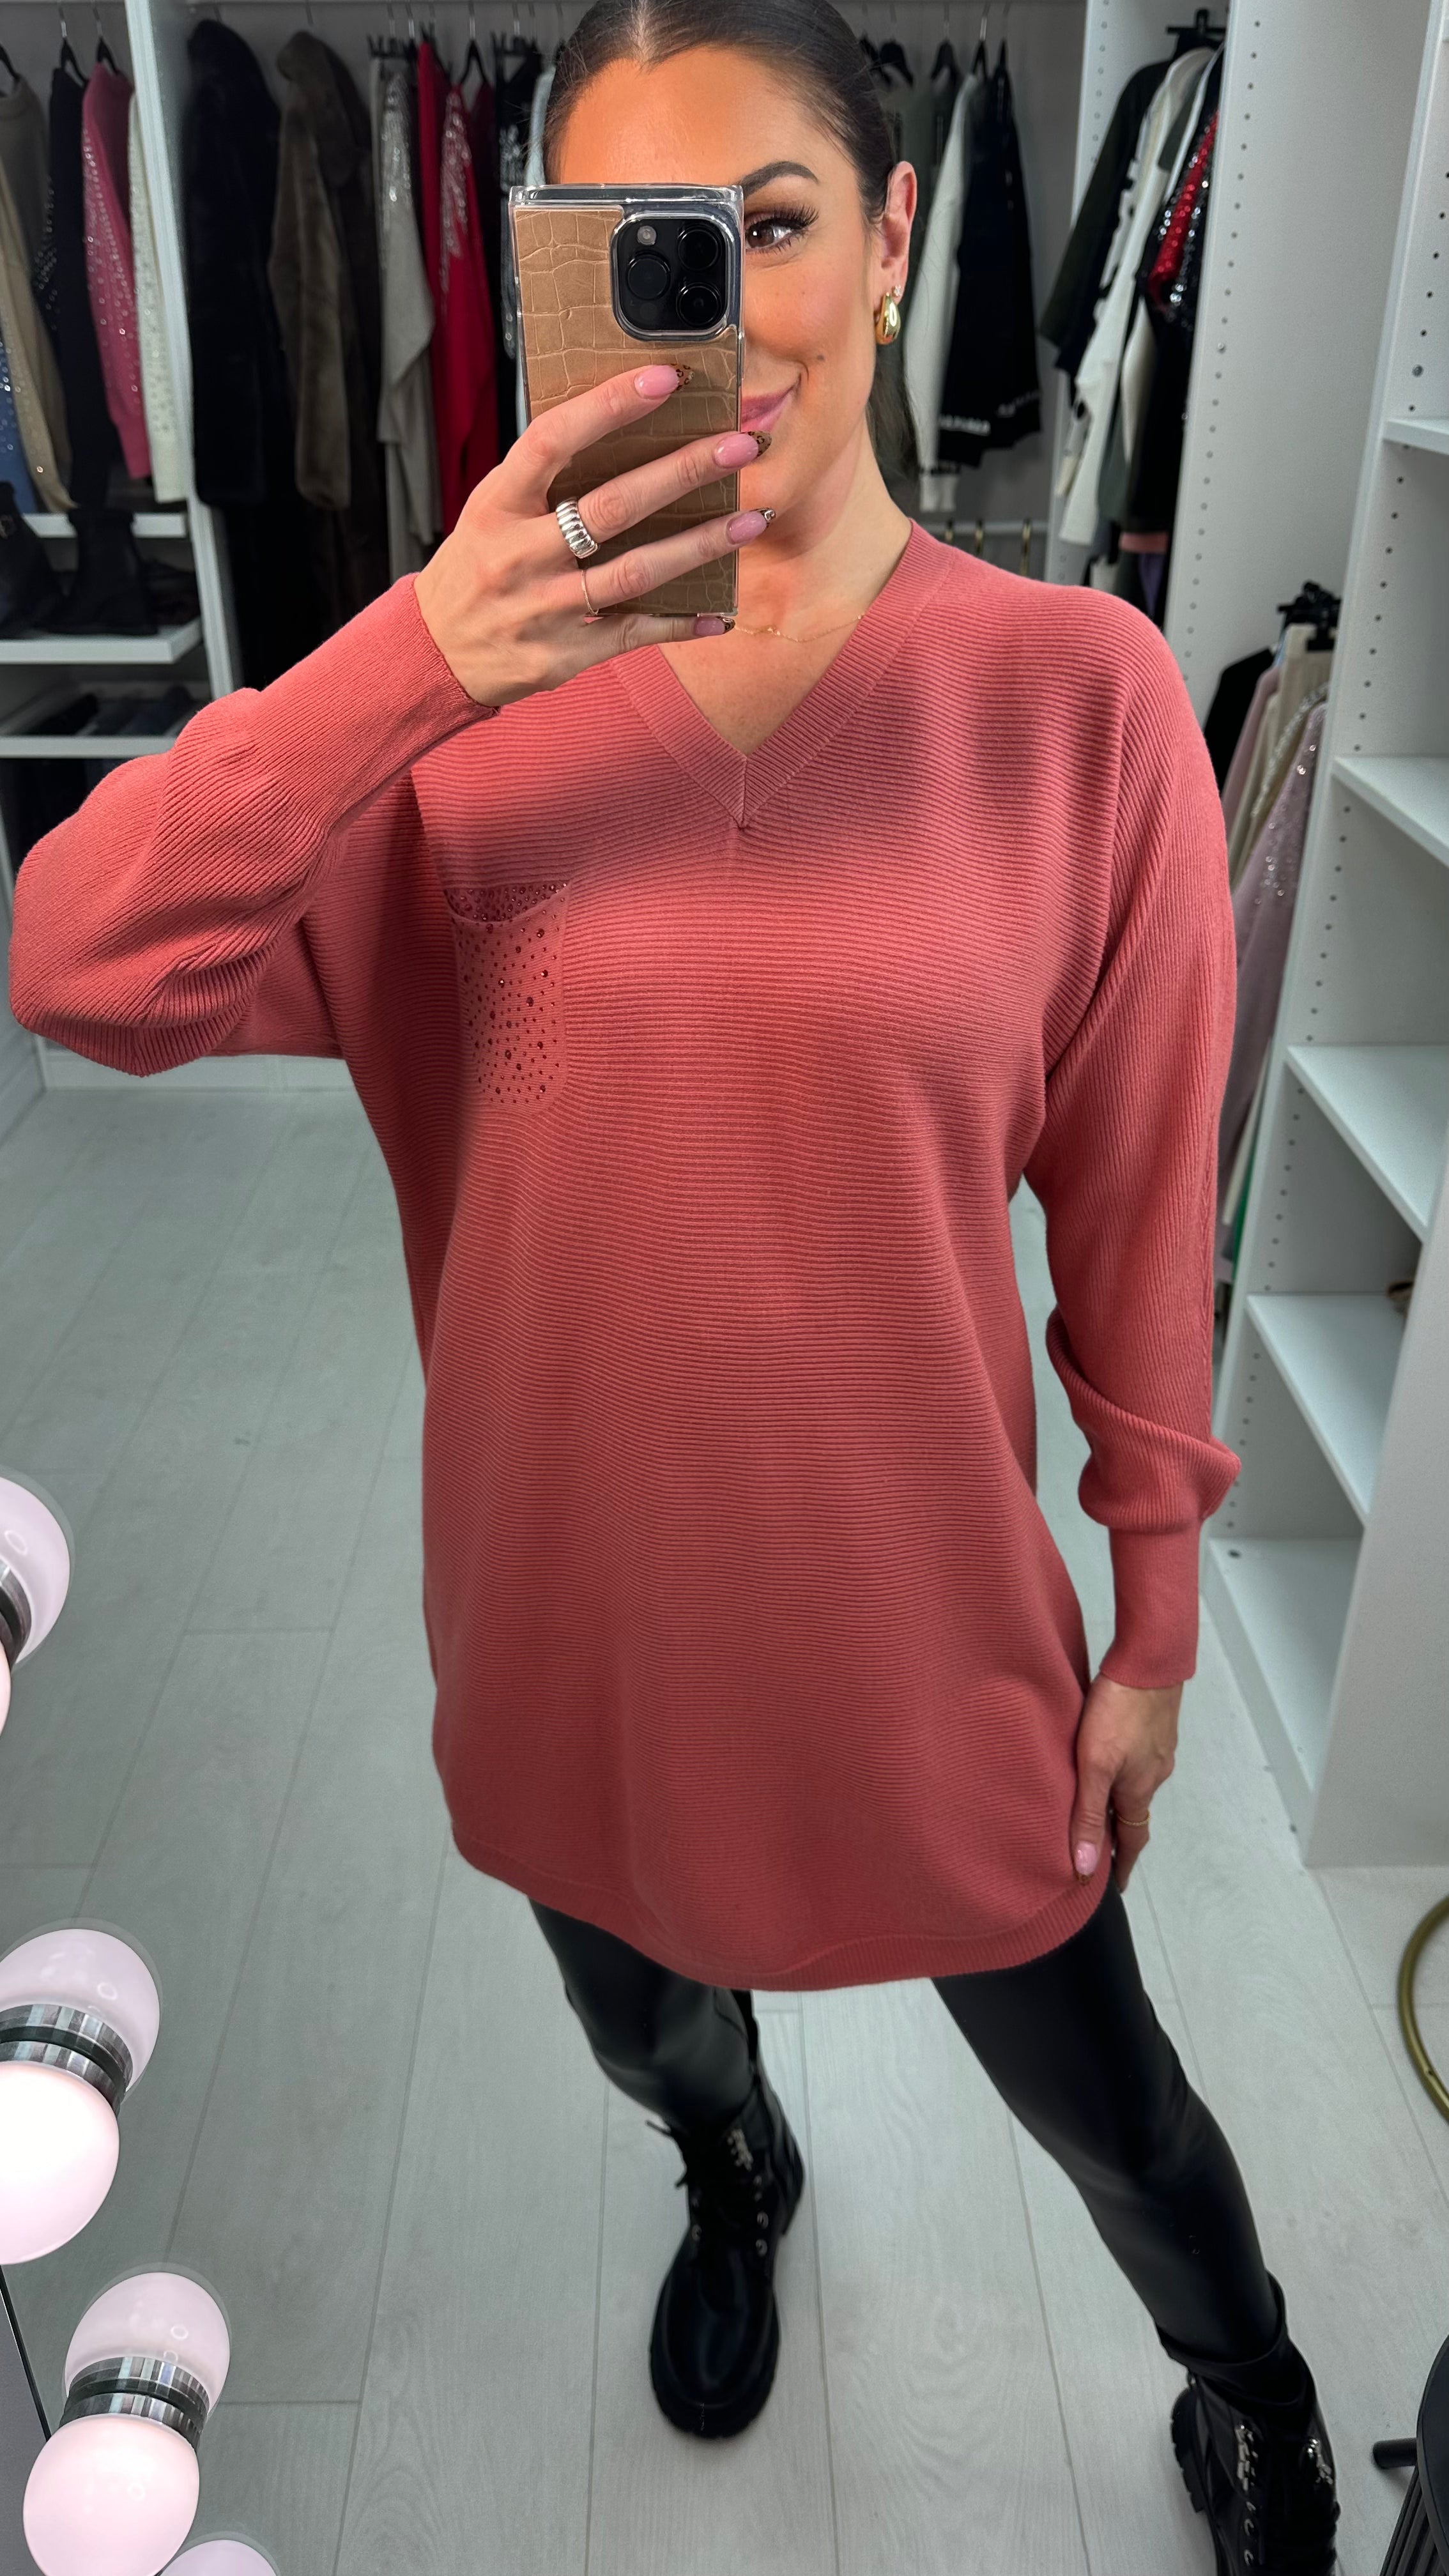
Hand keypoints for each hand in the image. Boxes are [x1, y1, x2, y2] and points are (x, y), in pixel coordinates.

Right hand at [414, 362, 767, 706]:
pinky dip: (679, 624)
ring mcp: (545, 606)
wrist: (437, 652)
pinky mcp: (565, 654)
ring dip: (699, 546)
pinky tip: (718, 612)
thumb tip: (616, 423)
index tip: (665, 380)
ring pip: (634, 572)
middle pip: (612, 506)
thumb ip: (544, 476)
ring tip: (750, 520)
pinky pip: (633, 633)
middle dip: (682, 472)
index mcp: (498, 504)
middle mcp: (520, 554)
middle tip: (738, 448)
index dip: (609, 406)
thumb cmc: (477, 566)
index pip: (554, 440)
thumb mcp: (491, 510)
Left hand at [1069, 1675, 1181, 1892]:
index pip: (1131, 1840)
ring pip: (1136, 1784)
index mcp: (1138, 1790)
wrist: (1150, 1661)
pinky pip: (1138, 1759)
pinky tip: (1108, 1757)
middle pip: (1133, 1813)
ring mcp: (1157, 1749)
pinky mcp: (1155, 1727)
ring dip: (1119, 1798)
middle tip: (1099, 1847)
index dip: (1121, 1865)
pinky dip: (1123, 1770)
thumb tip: (1085, 1866)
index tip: (1114, 1885)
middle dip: (1117, 1832)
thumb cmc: (1120, 1710)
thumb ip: (1087, 1813)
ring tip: (1097, 1802)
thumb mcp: (1095, 1765)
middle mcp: (1153, 1774)